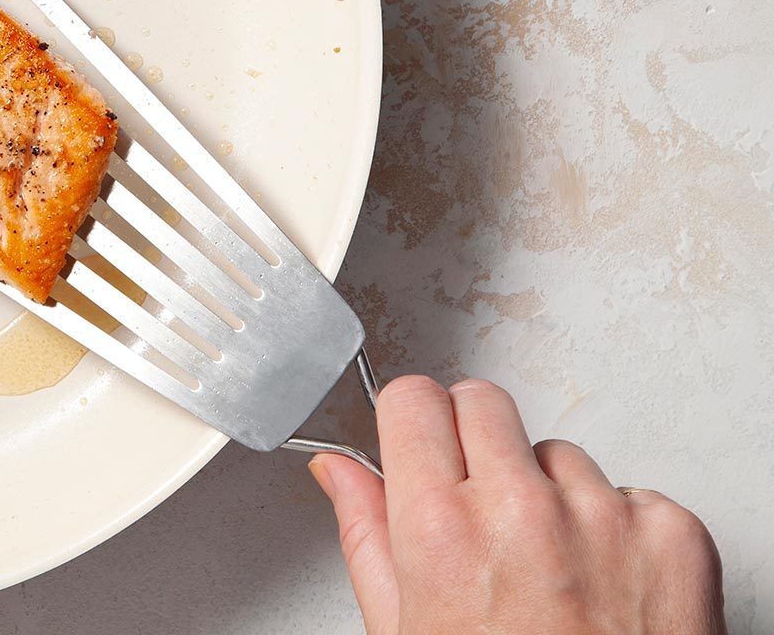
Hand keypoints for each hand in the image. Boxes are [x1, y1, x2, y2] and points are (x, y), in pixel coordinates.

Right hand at [311, 375, 724, 633]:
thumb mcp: (403, 629)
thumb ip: (366, 535)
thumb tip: (339, 471)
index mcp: (440, 528)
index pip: (414, 400)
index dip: (413, 422)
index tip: (420, 443)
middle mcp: (521, 509)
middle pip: (483, 403)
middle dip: (474, 440)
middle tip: (480, 504)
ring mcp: (604, 517)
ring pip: (558, 454)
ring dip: (550, 494)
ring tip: (550, 571)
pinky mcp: (673, 535)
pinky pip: (632, 494)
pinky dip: (619, 531)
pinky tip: (603, 586)